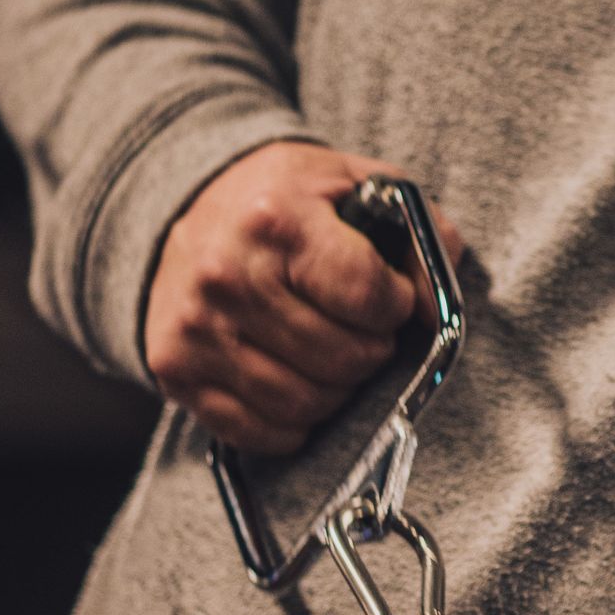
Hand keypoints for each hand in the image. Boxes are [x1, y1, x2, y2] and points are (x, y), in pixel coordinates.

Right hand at [144, 140, 462, 452]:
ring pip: (305, 402)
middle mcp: (227, 275)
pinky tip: (297, 383)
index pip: (369, 296)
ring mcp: (195, 327)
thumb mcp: (357, 184)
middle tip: (364, 332)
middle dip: (372, 352)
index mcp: (277, 219)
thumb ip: (417, 233)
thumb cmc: (284, 199)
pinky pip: (258, 430)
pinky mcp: (175, 368)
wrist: (187, 200)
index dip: (397, 306)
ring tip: (333, 356)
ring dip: (337, 391)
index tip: (390, 297)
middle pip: (343, 358)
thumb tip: (439, 307)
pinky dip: (293, 423)